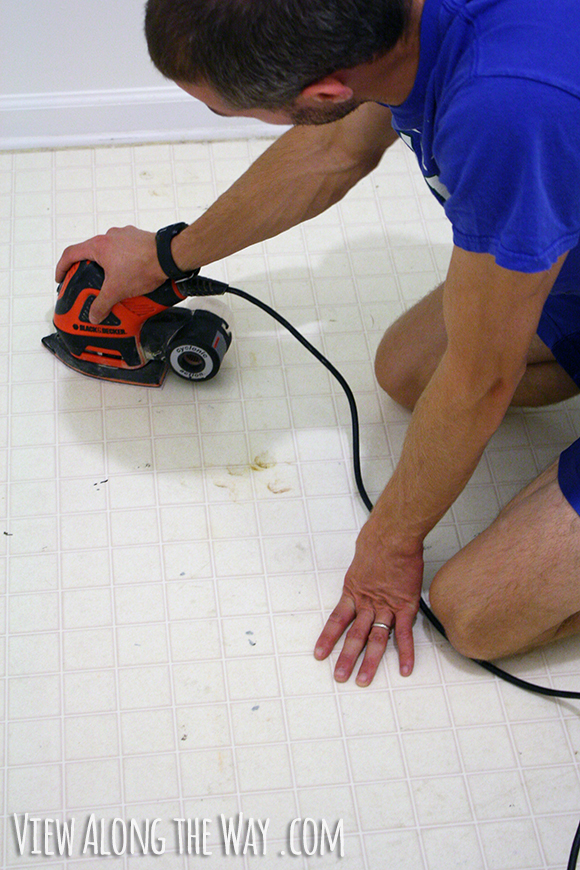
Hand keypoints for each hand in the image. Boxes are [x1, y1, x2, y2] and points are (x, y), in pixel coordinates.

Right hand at [55, 226, 166, 322]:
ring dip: (108, 265)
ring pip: (110, 251)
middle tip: (88, 282)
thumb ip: (102, 303)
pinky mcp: (139, 239)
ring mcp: (125, 236)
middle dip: (88, 268)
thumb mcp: (117, 290)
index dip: (62, 267)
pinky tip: (130, 275)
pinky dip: (123, 262)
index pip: (71, 254)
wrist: (170, 257)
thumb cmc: (144, 265)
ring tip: (113, 282)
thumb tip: (94, 315)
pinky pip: (125, 251)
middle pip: (91, 252)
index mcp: (99, 246)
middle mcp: (110, 237)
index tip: (61, 277)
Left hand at [314, 517, 422, 684]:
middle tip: (339, 676)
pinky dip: (406, 653)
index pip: (337, 620)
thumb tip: (363, 575)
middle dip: (346, 658)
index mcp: (353, 592)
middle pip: (355, 635)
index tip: (320, 654)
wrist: (392, 537)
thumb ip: (360, 576)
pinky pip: (405, 634)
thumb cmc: (376, 542)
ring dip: (370, 662)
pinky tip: (404, 669)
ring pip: (376, 639)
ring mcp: (387, 607)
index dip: (328, 638)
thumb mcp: (359, 560)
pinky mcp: (405, 606)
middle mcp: (367, 603)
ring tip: (363, 680)